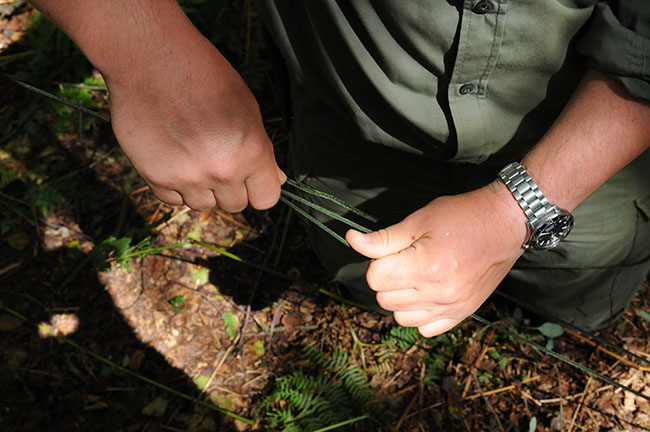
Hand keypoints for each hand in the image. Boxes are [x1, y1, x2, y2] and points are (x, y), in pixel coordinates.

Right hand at [106, 39, 283, 211]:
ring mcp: (187, 177)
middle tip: (218, 159)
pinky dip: (175, 185)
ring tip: (193, 154)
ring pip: (203, 205)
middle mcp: (222, 171)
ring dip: (202, 188)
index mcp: (252, 153)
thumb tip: (277, 179)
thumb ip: (261, 150)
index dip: (260, 189)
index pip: (266, 199)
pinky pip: (173, 199)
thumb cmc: (205, 77)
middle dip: (231, 187)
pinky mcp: (155, 176)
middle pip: (235, 205)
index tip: (252, 180)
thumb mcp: (248, 109)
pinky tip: (174, 157)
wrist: (152, 59)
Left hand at [346, 182, 527, 336]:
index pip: (375, 277)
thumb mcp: (418, 221)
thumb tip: (352, 240)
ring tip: (416, 276)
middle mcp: (438, 293)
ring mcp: (451, 307)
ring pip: (400, 317)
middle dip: (388, 278)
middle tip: (406, 259)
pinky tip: (428, 293)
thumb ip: (383, 238)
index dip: (378, 261)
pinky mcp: (462, 313)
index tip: (394, 250)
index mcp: (424, 267)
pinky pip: (425, 329)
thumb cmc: (462, 216)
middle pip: (384, 298)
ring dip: (401, 298)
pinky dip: (420, 314)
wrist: (505, 224)